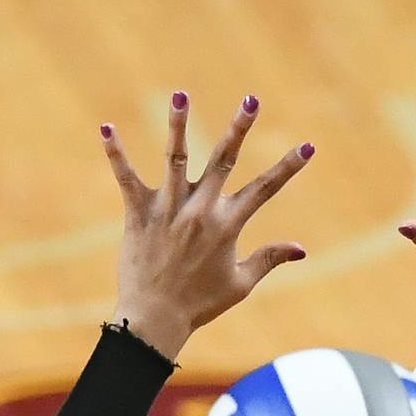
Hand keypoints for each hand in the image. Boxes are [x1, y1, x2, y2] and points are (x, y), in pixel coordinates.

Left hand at [101, 93, 313, 359]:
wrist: (155, 321)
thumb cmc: (199, 305)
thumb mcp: (240, 284)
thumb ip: (269, 259)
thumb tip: (301, 248)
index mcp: (227, 226)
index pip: (264, 190)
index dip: (288, 168)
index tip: (308, 147)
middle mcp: (200, 212)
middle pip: (223, 161)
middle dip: (239, 128)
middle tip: (251, 99)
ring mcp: (168, 210)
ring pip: (175, 158)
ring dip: (178, 125)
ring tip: (181, 94)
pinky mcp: (139, 214)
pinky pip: (126, 178)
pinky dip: (116, 154)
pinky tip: (107, 128)